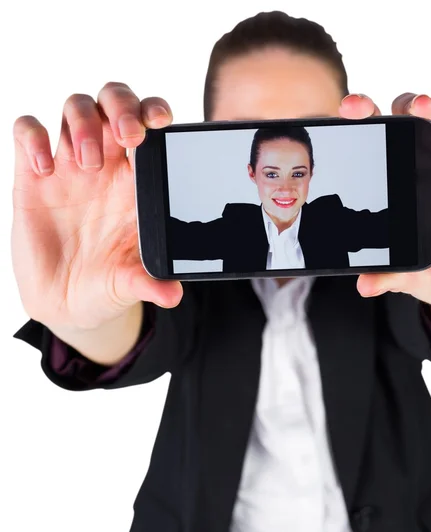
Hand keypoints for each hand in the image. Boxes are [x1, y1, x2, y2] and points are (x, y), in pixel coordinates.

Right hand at [11, 82, 182, 331]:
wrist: (66, 301)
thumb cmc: (108, 284)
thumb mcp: (130, 284)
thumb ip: (151, 283)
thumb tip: (174, 295)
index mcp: (138, 182)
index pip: (150, 127)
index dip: (153, 112)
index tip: (159, 122)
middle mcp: (107, 166)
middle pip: (114, 102)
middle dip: (122, 105)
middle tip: (126, 134)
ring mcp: (70, 167)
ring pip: (75, 107)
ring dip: (82, 122)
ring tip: (87, 164)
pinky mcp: (33, 176)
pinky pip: (28, 131)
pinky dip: (33, 138)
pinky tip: (44, 170)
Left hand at [339, 87, 430, 321]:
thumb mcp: (429, 282)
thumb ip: (400, 278)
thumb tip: (364, 286)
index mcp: (395, 200)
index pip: (363, 163)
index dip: (346, 144)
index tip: (332, 135)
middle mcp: (414, 174)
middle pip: (385, 128)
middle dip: (367, 110)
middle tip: (355, 108)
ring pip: (420, 114)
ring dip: (412, 102)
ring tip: (420, 110)